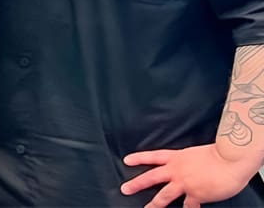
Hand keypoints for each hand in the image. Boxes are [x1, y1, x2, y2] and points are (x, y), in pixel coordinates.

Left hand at [123, 144, 259, 207]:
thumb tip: (192, 168)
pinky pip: (189, 206)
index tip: (126, 160)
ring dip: (155, 204)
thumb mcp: (198, 153)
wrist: (231, 159)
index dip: (139, 158)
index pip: (154, 156)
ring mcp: (184, 184)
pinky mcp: (195, 195)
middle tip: (125, 189)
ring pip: (164, 196)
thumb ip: (191, 161)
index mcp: (178, 157)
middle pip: (151, 178)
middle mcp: (177, 170)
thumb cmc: (221, 154)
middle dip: (136, 184)